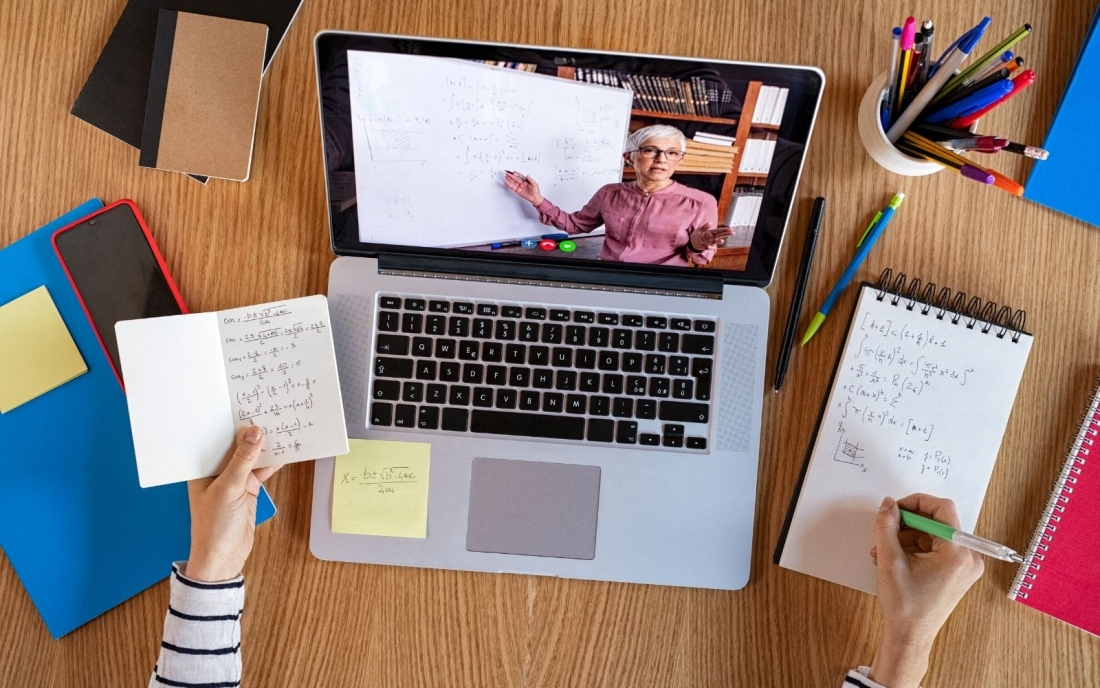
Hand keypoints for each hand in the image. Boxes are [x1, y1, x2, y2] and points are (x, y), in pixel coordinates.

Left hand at [184, 426, 280, 582]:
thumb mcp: (229, 489)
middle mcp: (217, 472)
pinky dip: (272, 462)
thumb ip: (243, 460)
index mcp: (202, 469)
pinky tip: (285, 450)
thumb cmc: (214, 526)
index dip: (231, 424)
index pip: (217, 440)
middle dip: (251, 433)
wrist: (223, 558)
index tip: (247, 407)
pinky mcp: (248, 490)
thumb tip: (255, 433)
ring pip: (252, 458)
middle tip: (268, 412)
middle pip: (236, 447)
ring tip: (281, 426)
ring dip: (265, 447)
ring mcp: (234, 481)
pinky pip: (261, 471)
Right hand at [504, 171, 543, 205]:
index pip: (520, 177)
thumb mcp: (534, 184)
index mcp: (526, 181)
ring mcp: (520, 187)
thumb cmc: (536, 192)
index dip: (517, 174)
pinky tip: (507, 183)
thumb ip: (530, 180)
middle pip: (516, 179)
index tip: (514, 172)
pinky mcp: (518, 191)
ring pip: (513, 183)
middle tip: (508, 173)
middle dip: (511, 176)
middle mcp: (522, 184)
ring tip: (506, 177)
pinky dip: (509, 185)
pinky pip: (513, 188)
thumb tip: (527, 176)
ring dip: (510, 180)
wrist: (535, 198)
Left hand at [689, 224, 732, 251]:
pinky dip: (709, 247)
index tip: (731, 229)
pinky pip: (709, 247)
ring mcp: (710, 242)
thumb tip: (711, 223)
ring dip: (718, 241)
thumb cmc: (697, 234)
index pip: (719, 230)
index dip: (725, 229)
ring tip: (722, 240)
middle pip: (720, 235)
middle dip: (726, 234)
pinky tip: (708, 246)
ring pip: (716, 242)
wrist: (692, 241)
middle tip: (733, 232)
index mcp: (711, 232)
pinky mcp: (707, 247)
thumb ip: (705, 226)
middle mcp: (712, 237)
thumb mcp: (700, 229)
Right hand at [868, 495, 984, 687]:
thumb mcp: (890, 561)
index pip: (942, 509)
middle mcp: (968, 557)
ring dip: (907, 537)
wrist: (910, 637)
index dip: (916, 502)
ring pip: (934, 535)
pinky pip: (936, 547)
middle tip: (885, 531)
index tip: (896, 509)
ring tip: (884, 551)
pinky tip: (895, 559)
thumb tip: (887, 505)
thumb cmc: (904, 606)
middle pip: (938, 522)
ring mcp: (964, 566)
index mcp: (957, 554)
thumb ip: (886, 527)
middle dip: (907, 524)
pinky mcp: (957, 572)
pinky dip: (915, 548)